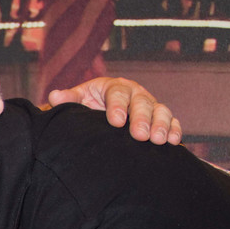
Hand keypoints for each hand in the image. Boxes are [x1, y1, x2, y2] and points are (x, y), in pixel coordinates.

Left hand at [48, 77, 182, 145]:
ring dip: (161, 125)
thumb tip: (54, 96)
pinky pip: (172, 121)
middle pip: (142, 103)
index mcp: (114, 87)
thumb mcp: (78, 100)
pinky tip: (175, 141)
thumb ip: (68, 99)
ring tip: (159, 140)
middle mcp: (135, 93)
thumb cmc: (89, 105)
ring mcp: (150, 105)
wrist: (101, 113)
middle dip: (142, 119)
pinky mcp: (159, 118)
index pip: (117, 94)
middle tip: (140, 135)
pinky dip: (175, 130)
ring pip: (160, 111)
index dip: (117, 107)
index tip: (116, 122)